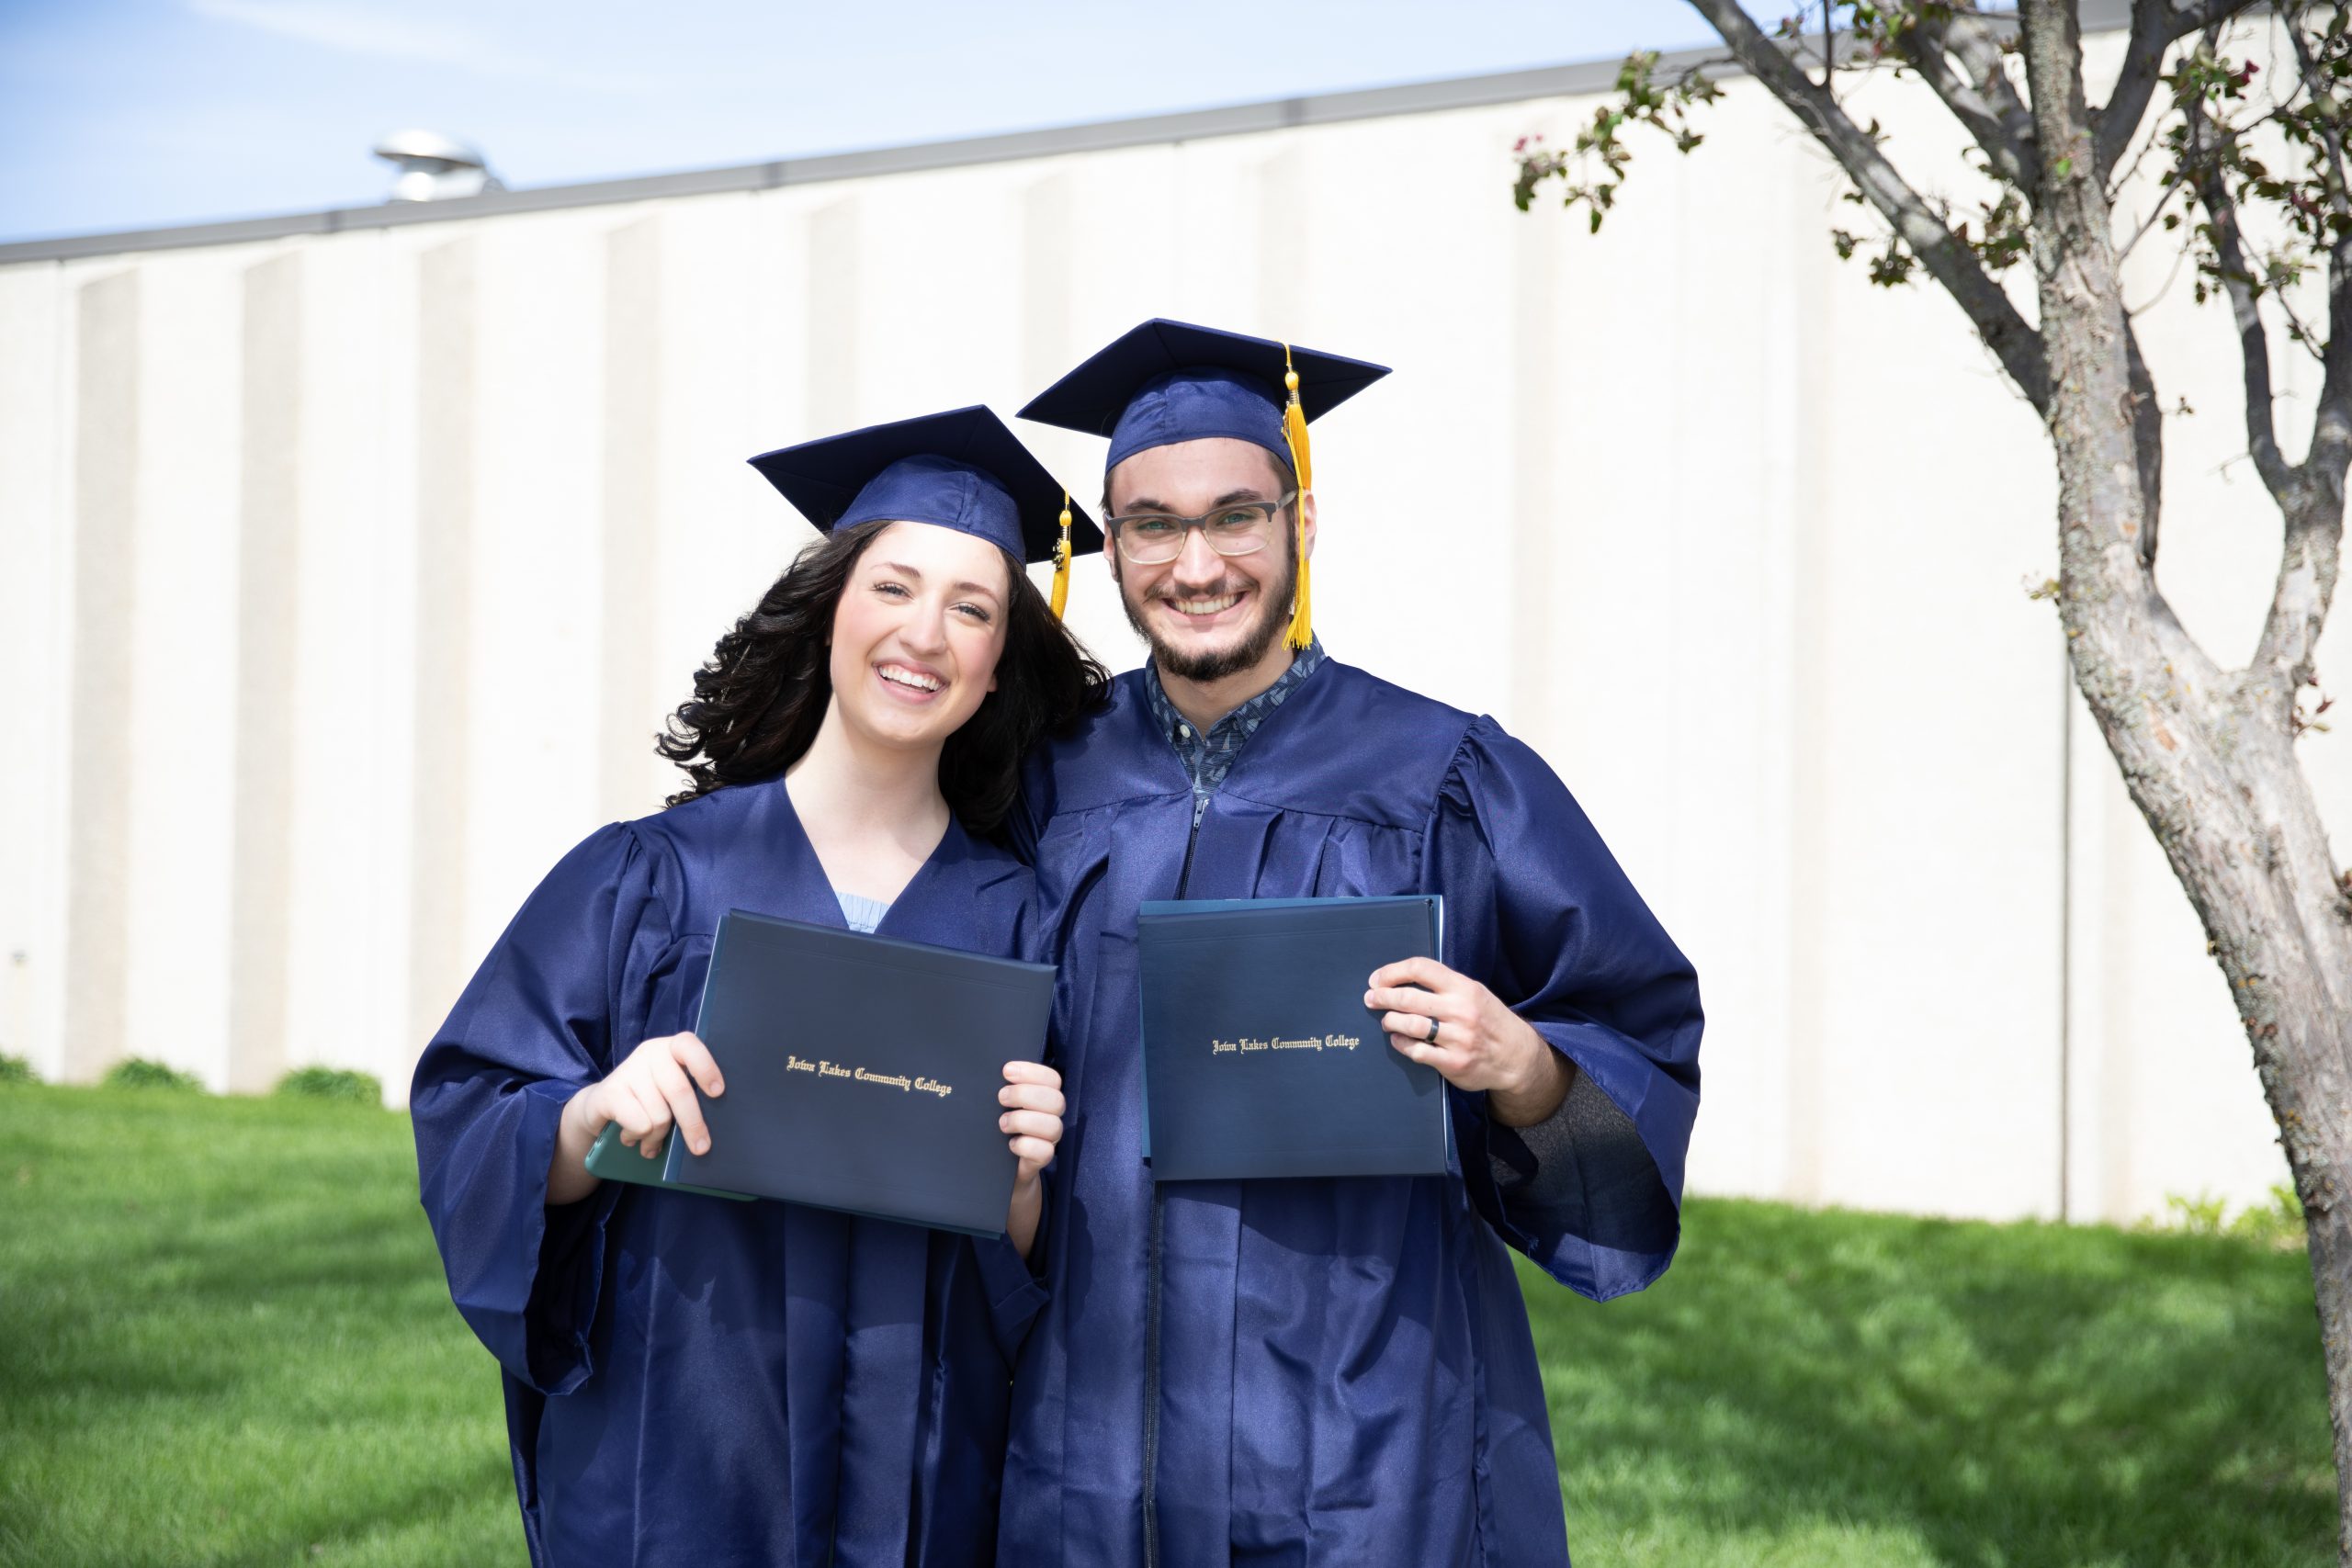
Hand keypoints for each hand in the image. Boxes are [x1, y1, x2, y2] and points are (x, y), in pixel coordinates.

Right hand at [548, 1033, 724, 1204]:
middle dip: (693, 1125)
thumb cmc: (647, 1098)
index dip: (706, 1069)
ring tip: (650, 1142)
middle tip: (701, 1148)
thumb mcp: (671, 1089)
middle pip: (679, 1091)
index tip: (718, 1093)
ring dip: (657, 1137)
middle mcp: (650, 1053)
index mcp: (672, 1048)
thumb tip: (712, 1126)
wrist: (599, 1104)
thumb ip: (690, 1094)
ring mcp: (628, 1070)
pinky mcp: (610, 1092)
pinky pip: (640, 1124)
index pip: (690, 1046)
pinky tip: (631, 1137)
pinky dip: (639, 1137)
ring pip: (660, 1116)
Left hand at [1000, 1060, 1063, 1258]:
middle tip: (1000, 1097)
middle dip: (1026, 1095)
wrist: (994, 1171)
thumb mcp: (996, 1107)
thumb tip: (982, 1071)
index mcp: (1042, 1099)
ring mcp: (1047, 1141)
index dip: (1033, 1071)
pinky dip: (1027, 1145)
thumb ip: (1000, 1090)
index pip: (1052, 1079)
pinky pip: (1045, 1152)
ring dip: (1024, 1121)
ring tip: (1001, 1124)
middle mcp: (1049, 1118)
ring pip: (1054, 1126)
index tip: (1006, 1071)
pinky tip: (1010, 1145)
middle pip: (1056, 1100)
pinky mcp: (1039, 1162)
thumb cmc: (994, 1131)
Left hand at [1365, 957, 1570, 1127]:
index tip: (1377, 979)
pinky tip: (1397, 1039)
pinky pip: (1417, 1051)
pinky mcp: (1453, 1063)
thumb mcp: (1474, 993)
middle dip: (1382, 997)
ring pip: (1410, 1024)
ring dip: (1390, 1020)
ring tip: (1386, 1020)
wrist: (1517, 1056)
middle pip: (1409, 997)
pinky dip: (1401, 1044)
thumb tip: (1400, 979)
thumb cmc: (1488, 1020)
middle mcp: (1461, 1010)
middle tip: (1371, 998)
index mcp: (1464, 988)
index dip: (1393, 971)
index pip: (1421, 968)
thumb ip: (1444, 985)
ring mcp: (1458, 1038)